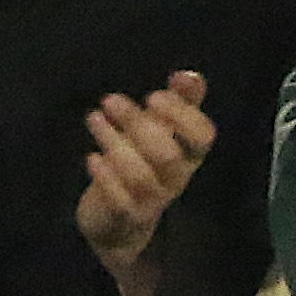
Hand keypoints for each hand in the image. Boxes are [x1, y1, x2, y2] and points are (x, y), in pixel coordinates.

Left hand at [73, 74, 218, 295]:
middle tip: (110, 100)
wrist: (119, 221)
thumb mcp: (163, 131)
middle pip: (168, 155)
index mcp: (189, 155)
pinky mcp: (126, 216)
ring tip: (94, 118)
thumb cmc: (144, 164)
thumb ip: (179, 102)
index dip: (181, 115)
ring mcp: (152, 201)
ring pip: (140, 176)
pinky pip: (119, 200)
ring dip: (114, 143)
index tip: (152, 96)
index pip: (203, 137)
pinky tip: (92, 157)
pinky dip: (104, 176)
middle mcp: (175, 179)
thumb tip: (189, 75)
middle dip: (138, 124)